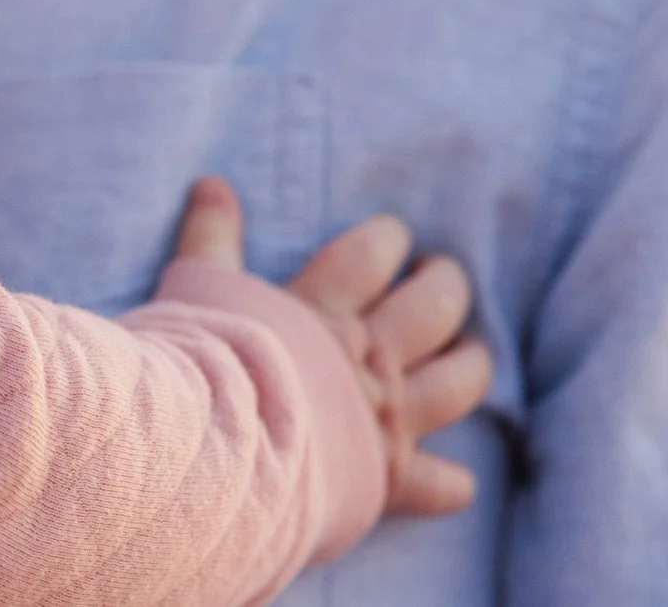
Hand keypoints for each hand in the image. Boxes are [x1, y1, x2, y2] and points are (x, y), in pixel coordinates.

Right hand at [174, 177, 492, 515]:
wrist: (214, 446)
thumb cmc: (201, 363)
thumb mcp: (197, 285)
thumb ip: (211, 236)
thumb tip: (211, 183)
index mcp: (323, 311)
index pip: (372, 256)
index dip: (388, 239)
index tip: (394, 235)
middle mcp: (366, 358)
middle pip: (433, 309)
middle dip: (446, 286)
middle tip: (442, 276)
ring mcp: (384, 417)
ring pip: (457, 383)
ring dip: (471, 365)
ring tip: (470, 352)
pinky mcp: (386, 476)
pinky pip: (440, 485)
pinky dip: (451, 483)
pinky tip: (457, 482)